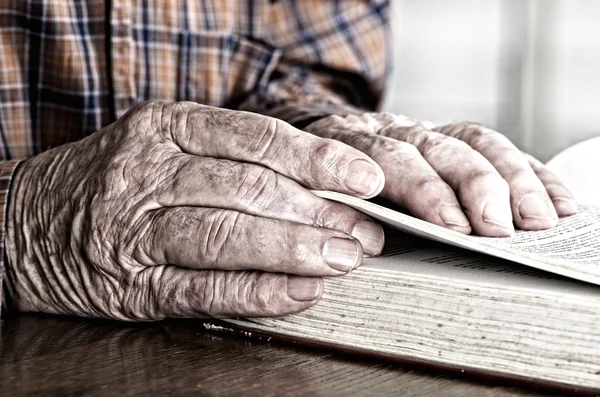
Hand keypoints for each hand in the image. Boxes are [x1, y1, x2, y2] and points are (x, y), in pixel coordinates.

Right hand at [4, 101, 384, 319]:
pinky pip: (205, 288)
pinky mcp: (132, 285)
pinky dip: (259, 291)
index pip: (258, 138)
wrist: (24, 221)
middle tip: (367, 231)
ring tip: (345, 259)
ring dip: (296, 249)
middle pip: (250, 188)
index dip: (319, 159)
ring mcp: (136, 230)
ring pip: (228, 235)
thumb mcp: (163, 144)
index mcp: (166, 128)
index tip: (366, 179)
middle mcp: (149, 173)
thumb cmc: (113, 179)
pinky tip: (301, 293)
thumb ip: (230, 157)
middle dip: (319, 211)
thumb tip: (315, 183)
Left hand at [305, 113, 576, 236]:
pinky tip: (556, 200)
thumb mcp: (302, 188)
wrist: (317, 133)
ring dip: (512, 180)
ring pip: (474, 142)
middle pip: (440, 148)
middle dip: (475, 187)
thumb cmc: (311, 174)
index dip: (424, 190)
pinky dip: (530, 172)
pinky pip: (496, 147)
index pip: (390, 158)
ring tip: (538, 219)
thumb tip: (359, 245)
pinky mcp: (451, 138)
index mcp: (351, 141)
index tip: (450, 224)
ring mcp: (426, 132)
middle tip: (498, 228)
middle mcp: (394, 131)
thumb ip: (324, 208)